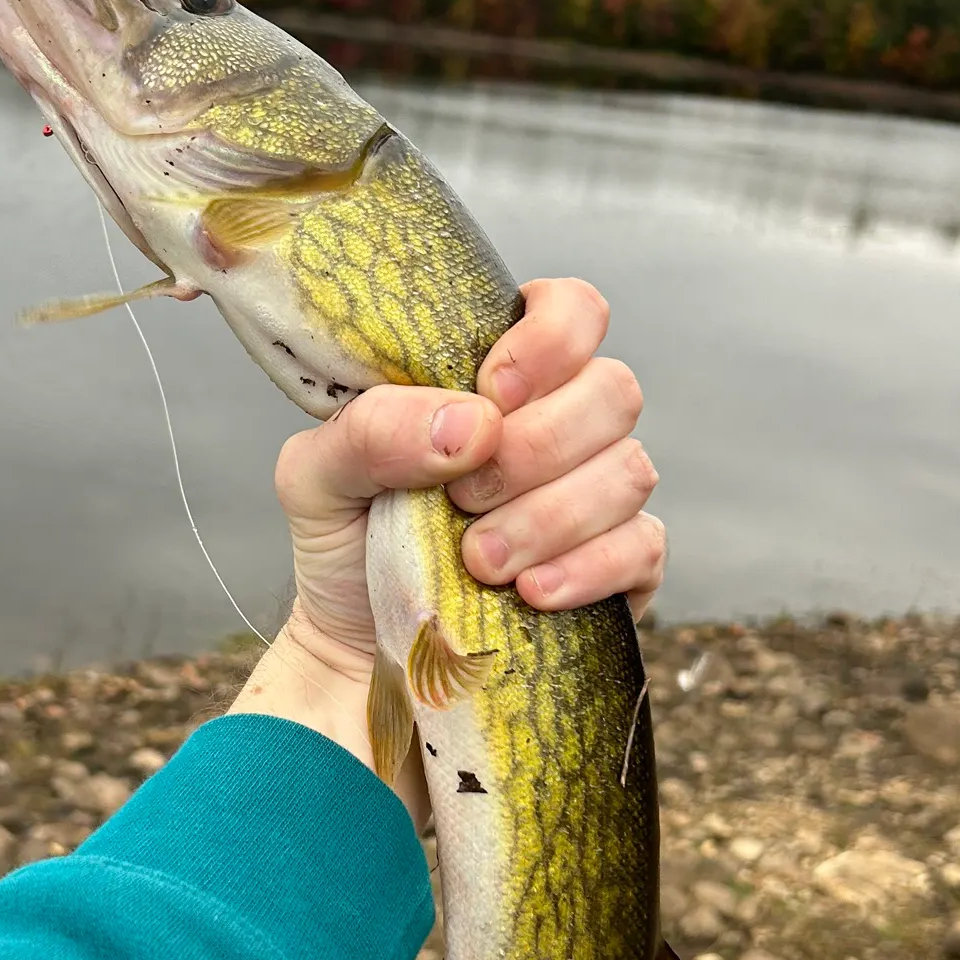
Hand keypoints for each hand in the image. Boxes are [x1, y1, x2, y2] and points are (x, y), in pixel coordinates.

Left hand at [273, 278, 663, 664]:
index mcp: (496, 373)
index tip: (493, 392)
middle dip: (536, 447)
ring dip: (549, 517)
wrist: (353, 649)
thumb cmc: (342, 540)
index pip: (571, 311)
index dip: (549, 341)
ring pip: (628, 471)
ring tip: (477, 558)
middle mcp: (562, 420)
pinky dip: (586, 568)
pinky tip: (529, 592)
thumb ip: (373, 429)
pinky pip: (642, 546)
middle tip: (462, 498)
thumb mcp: (316, 474)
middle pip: (613, 390)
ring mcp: (597, 492)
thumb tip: (472, 422)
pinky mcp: (621, 565)